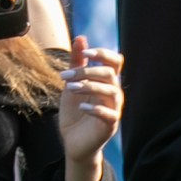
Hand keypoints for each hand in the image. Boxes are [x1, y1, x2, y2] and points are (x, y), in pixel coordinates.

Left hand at [57, 35, 122, 180]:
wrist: (73, 142)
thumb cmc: (75, 112)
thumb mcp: (72, 84)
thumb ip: (77, 62)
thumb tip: (80, 38)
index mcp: (107, 81)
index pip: (115, 61)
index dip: (103, 53)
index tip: (86, 51)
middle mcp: (114, 93)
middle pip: (109, 73)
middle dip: (86, 71)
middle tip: (64, 77)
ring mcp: (114, 109)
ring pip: (111, 91)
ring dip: (89, 86)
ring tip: (70, 89)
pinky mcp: (110, 125)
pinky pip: (110, 113)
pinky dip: (96, 108)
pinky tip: (81, 107)